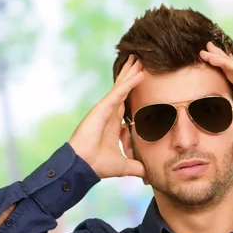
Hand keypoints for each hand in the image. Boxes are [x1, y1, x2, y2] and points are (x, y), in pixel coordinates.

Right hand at [69, 55, 146, 179]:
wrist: (83, 167)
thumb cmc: (98, 165)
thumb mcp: (124, 166)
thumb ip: (137, 167)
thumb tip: (149, 175)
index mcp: (113, 124)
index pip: (125, 102)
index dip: (132, 90)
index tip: (141, 79)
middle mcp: (109, 114)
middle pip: (122, 89)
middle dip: (130, 75)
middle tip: (140, 59)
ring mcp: (104, 110)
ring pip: (121, 87)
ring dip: (130, 72)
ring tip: (139, 58)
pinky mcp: (101, 109)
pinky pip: (118, 93)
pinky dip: (128, 83)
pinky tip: (138, 73)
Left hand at [199, 42, 232, 168]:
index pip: (228, 86)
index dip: (218, 78)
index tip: (206, 75)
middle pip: (229, 72)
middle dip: (217, 61)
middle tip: (204, 52)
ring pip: (230, 66)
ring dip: (217, 57)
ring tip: (205, 49)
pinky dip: (223, 61)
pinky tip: (211, 56)